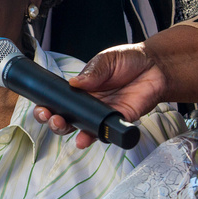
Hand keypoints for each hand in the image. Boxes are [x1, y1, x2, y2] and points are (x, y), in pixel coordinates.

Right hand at [34, 44, 166, 148]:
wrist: (156, 66)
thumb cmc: (129, 60)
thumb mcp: (106, 59)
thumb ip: (91, 72)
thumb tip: (74, 83)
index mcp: (81, 89)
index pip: (59, 100)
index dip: (47, 106)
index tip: (42, 107)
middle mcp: (89, 104)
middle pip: (65, 118)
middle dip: (53, 121)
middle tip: (51, 117)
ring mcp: (103, 114)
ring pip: (81, 129)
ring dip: (69, 131)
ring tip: (63, 126)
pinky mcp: (118, 120)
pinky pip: (105, 133)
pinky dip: (94, 137)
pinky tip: (85, 138)